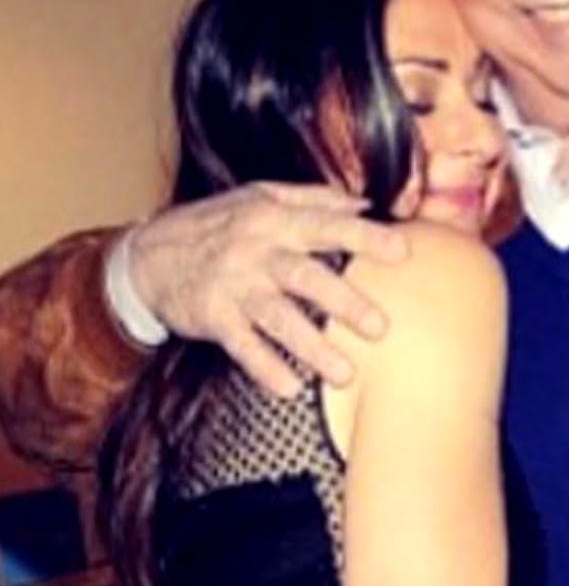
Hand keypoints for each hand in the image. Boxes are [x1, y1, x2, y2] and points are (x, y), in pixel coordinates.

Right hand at [128, 182, 408, 394]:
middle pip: (306, 276)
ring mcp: (233, 286)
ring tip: (347, 374)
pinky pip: (242, 347)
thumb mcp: (261, 196)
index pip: (328, 225)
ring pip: (278, 318)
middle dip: (345, 302)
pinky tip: (290, 389)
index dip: (366, 237)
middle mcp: (256, 251)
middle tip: (381, 327)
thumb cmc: (218, 223)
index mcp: (275, 218)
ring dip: (313, 347)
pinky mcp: (213, 317)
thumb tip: (366, 203)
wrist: (147, 255)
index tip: (404, 251)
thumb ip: (315, 199)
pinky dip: (265, 368)